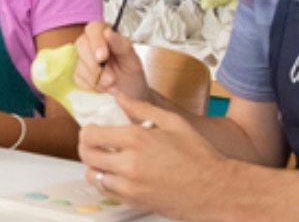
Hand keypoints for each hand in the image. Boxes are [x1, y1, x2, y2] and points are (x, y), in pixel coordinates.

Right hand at [73, 21, 149, 100]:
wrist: (130, 94)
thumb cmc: (131, 72)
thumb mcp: (132, 58)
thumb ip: (121, 44)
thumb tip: (108, 32)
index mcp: (106, 33)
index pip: (94, 28)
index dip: (96, 42)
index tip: (102, 57)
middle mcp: (91, 43)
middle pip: (81, 45)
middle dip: (95, 64)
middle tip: (111, 78)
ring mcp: (83, 58)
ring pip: (79, 64)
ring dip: (95, 78)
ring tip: (112, 83)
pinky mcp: (78, 74)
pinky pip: (78, 78)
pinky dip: (92, 85)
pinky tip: (103, 87)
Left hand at [78, 94, 231, 218]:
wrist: (212, 188)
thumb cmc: (197, 155)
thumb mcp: (171, 121)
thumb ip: (141, 107)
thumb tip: (119, 97)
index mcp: (137, 140)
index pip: (93, 135)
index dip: (88, 129)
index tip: (92, 127)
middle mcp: (129, 164)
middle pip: (88, 155)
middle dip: (85, 145)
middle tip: (92, 140)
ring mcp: (129, 186)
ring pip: (94, 176)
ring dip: (94, 165)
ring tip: (103, 156)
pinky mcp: (133, 201)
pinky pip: (106, 191)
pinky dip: (105, 180)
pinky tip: (115, 172)